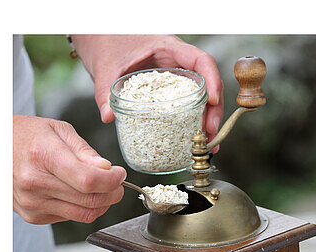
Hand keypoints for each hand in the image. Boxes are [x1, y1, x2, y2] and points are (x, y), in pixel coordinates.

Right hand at [14, 115, 125, 224]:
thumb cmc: (27, 136)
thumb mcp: (58, 130)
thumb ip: (84, 151)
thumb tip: (106, 170)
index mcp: (43, 156)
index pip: (88, 181)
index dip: (112, 181)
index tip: (120, 174)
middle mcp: (35, 184)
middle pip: (89, 201)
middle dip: (111, 194)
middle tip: (117, 183)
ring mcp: (33, 204)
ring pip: (82, 214)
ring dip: (100, 204)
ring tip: (102, 188)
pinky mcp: (33, 217)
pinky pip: (69, 217)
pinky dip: (80, 207)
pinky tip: (77, 193)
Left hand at [72, 34, 223, 139]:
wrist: (102, 43)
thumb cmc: (109, 46)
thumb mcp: (107, 68)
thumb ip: (106, 91)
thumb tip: (108, 116)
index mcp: (168, 48)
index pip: (200, 60)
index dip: (211, 80)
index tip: (213, 101)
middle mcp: (176, 62)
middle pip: (206, 83)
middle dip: (212, 109)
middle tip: (209, 134)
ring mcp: (173, 78)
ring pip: (199, 96)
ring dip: (205, 120)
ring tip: (206, 144)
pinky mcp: (166, 92)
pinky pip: (185, 105)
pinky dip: (192, 122)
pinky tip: (193, 140)